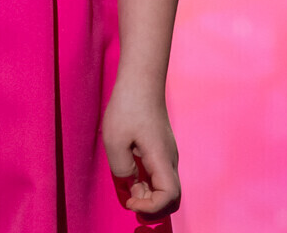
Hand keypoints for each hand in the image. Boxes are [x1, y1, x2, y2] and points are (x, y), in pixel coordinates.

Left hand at [102, 84, 181, 215]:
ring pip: (165, 187)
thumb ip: (121, 169)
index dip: (151, 207)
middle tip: (129, 200)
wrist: (141, 79)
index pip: (170, 196)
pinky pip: (159, 176)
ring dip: (148, 195)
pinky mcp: (162, 150)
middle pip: (172, 198)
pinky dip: (147, 183)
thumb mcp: (114, 140)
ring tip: (127, 185)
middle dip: (152, 207)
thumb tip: (130, 183)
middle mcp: (170, 159)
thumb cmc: (128, 106)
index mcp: (162, 158)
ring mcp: (168, 155)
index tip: (130, 200)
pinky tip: (131, 174)